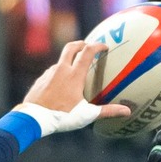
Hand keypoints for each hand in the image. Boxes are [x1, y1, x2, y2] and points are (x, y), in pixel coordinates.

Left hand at [18, 41, 133, 133]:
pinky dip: (59, 73)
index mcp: (74, 75)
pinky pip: (52, 73)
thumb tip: (127, 111)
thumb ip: (107, 111)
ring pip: (61, 61)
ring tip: (75, 71)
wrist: (33, 118)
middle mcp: (61, 69)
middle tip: (87, 46)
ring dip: (69, 61)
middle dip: (81, 44)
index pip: (88, 52)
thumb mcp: (86, 115)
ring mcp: (49, 73)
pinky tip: (60, 85)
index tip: (105, 46)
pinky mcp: (41, 80)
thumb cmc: (62, 117)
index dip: (98, 46)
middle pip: (71, 47)